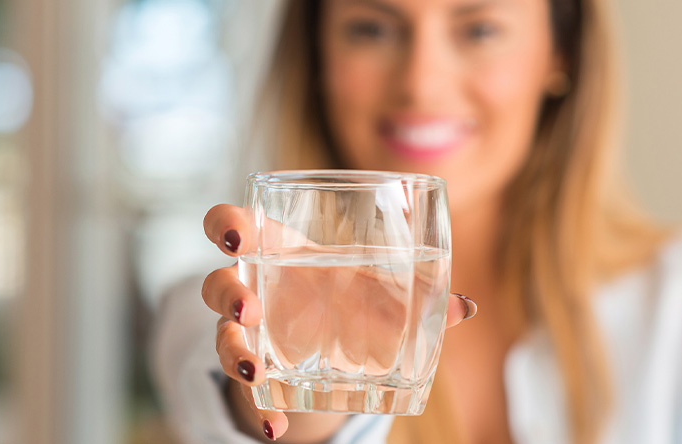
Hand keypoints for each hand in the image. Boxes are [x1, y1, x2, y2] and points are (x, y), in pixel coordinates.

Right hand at [201, 204, 476, 440]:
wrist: (336, 350)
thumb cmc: (351, 299)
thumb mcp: (380, 294)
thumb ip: (417, 297)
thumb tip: (465, 307)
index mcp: (277, 251)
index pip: (232, 225)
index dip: (225, 226)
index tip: (237, 236)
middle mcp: (254, 290)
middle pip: (216, 283)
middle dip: (227, 295)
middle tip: (250, 309)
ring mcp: (249, 334)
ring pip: (223, 338)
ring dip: (234, 353)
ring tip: (255, 369)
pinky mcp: (257, 373)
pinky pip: (247, 393)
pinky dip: (259, 412)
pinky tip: (275, 428)